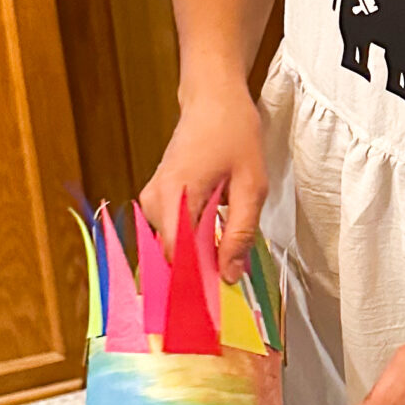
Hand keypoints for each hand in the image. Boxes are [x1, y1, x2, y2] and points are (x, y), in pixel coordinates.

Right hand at [141, 80, 267, 283]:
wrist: (212, 99)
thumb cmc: (234, 134)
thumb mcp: (252, 186)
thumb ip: (240, 233)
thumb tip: (230, 276)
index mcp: (176, 196)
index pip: (175, 257)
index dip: (194, 284)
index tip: (214, 306)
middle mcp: (155, 202)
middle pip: (172, 257)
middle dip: (199, 274)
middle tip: (228, 289)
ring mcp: (152, 200)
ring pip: (173, 248)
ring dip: (198, 258)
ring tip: (226, 260)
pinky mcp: (158, 200)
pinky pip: (174, 234)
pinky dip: (194, 244)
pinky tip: (216, 243)